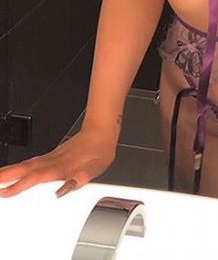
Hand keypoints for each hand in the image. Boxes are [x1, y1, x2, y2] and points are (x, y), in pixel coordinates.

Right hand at [0, 128, 115, 198]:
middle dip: (6, 177)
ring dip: (8, 172)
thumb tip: (68, 187)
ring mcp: (50, 158)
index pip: (38, 177)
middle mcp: (53, 161)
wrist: (102, 131)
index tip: (6, 192)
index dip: (21, 185)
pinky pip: (30, 163)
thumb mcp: (97, 166)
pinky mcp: (51, 156)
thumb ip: (83, 177)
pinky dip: (18, 168)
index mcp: (63, 166)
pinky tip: (12, 172)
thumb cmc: (100, 149)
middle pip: (25, 169)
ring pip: (26, 165)